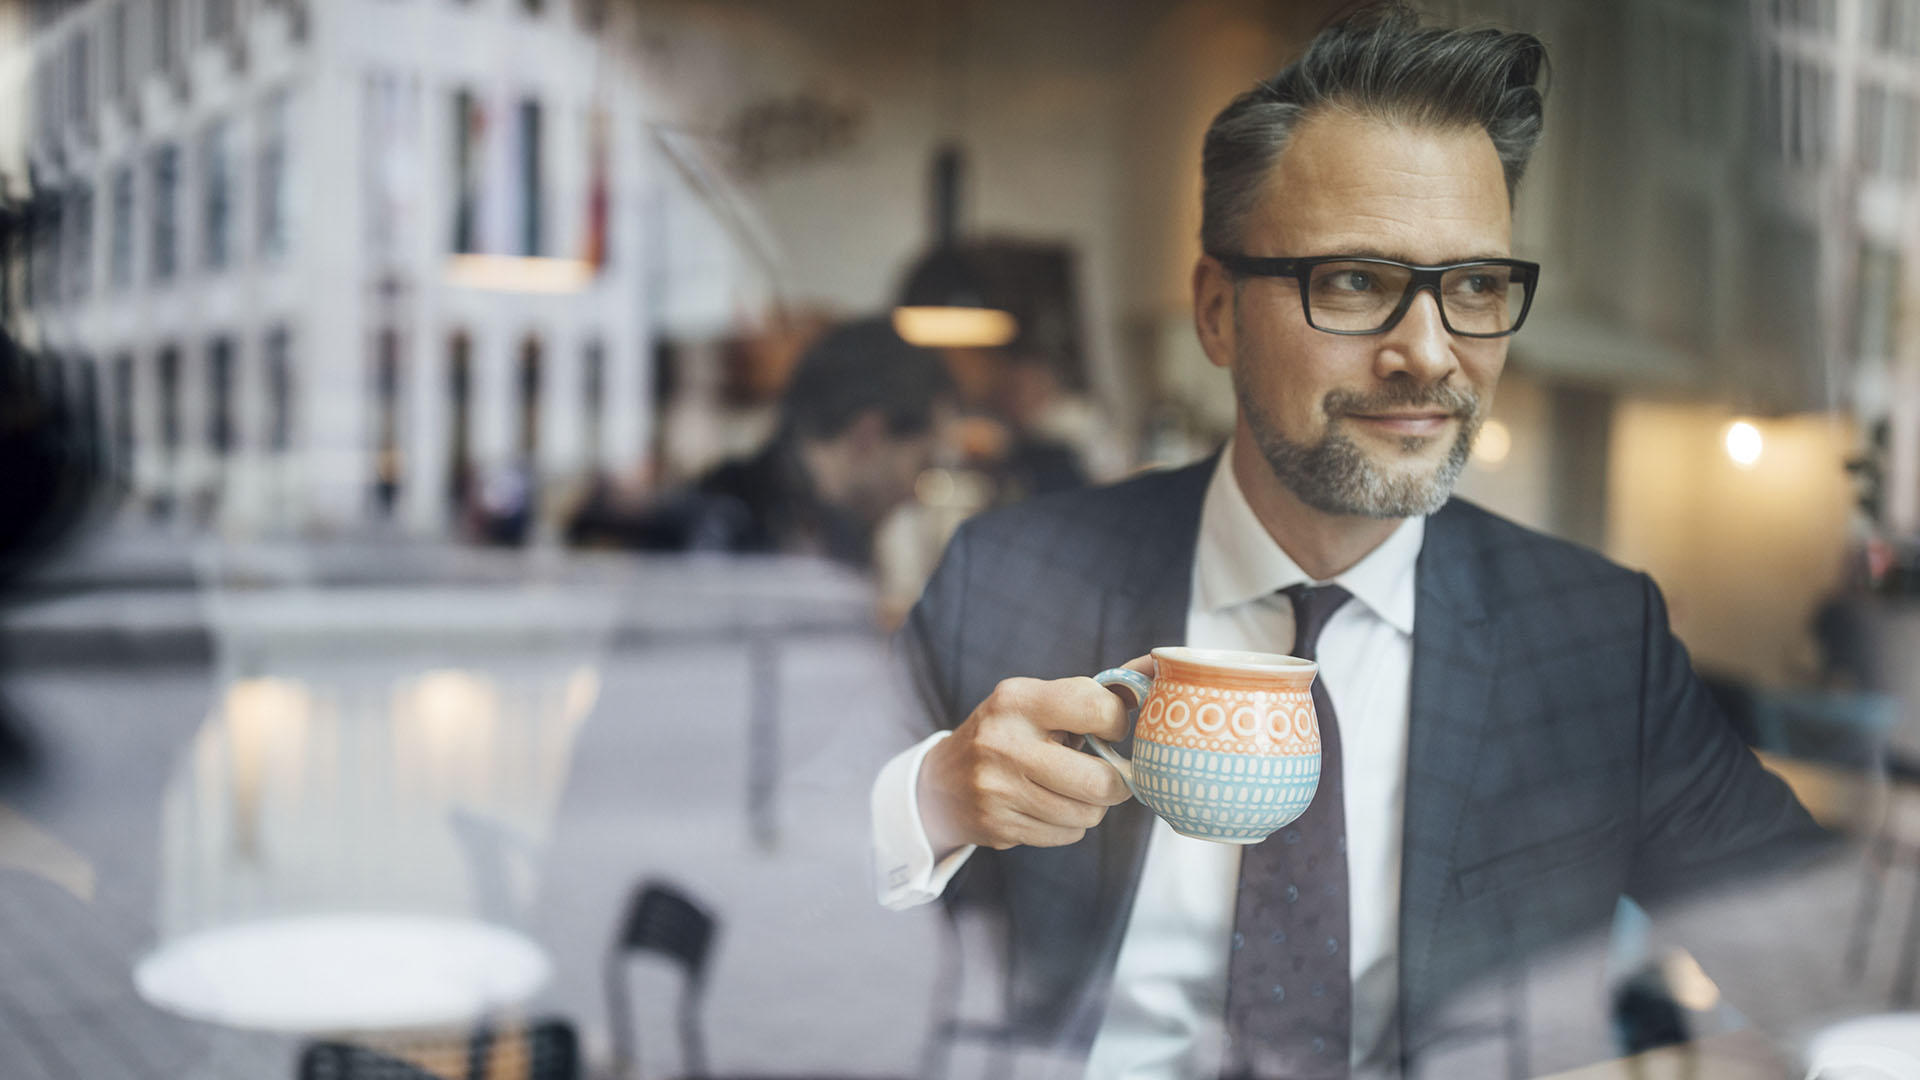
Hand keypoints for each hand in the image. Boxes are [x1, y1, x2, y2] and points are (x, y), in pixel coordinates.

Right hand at [918, 656, 1150, 853]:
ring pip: (1086, 815)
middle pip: (1100, 781)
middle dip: (1114, 784)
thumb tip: (1159, 663)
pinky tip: (1047, 809)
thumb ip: (1098, 691)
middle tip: (1107, 776)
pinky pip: (1066, 836)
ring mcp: (997, 788)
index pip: (1097, 709)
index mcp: (1018, 699)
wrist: (941, 784)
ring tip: (1071, 791)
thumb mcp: (1039, 701)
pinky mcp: (998, 826)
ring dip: (1090, 807)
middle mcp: (1004, 742)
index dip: (1119, 724)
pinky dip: (1067, 826)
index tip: (1112, 730)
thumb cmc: (1010, 734)